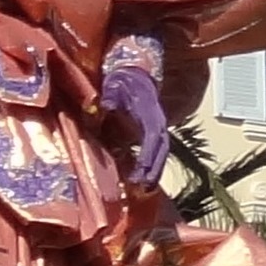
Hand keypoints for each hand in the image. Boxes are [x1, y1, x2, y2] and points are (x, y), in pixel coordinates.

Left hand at [101, 65, 168, 186]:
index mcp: (149, 113)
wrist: (134, 76)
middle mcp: (158, 122)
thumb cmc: (122, 83)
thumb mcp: (113, 88)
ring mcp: (157, 129)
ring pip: (161, 153)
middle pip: (162, 149)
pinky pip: (155, 152)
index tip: (142, 170)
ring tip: (144, 190)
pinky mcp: (153, 134)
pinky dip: (150, 166)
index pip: (152, 136)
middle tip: (143, 187)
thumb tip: (103, 107)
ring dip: (154, 171)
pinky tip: (140, 181)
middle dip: (155, 169)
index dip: (148, 154)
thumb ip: (109, 99)